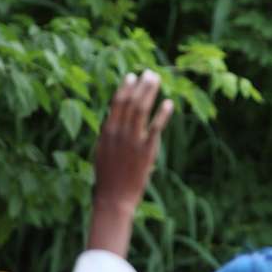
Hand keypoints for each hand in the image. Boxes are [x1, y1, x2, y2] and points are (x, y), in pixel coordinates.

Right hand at [87, 71, 174, 255]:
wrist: (113, 198)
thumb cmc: (108, 177)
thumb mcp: (103, 152)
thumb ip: (109, 135)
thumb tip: (113, 121)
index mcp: (106, 131)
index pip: (116, 104)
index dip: (125, 88)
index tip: (132, 77)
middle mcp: (118, 132)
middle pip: (130, 102)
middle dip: (140, 86)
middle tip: (149, 73)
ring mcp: (132, 140)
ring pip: (141, 110)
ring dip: (150, 92)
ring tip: (157, 80)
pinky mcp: (145, 151)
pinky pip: (155, 127)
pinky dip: (162, 114)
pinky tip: (168, 103)